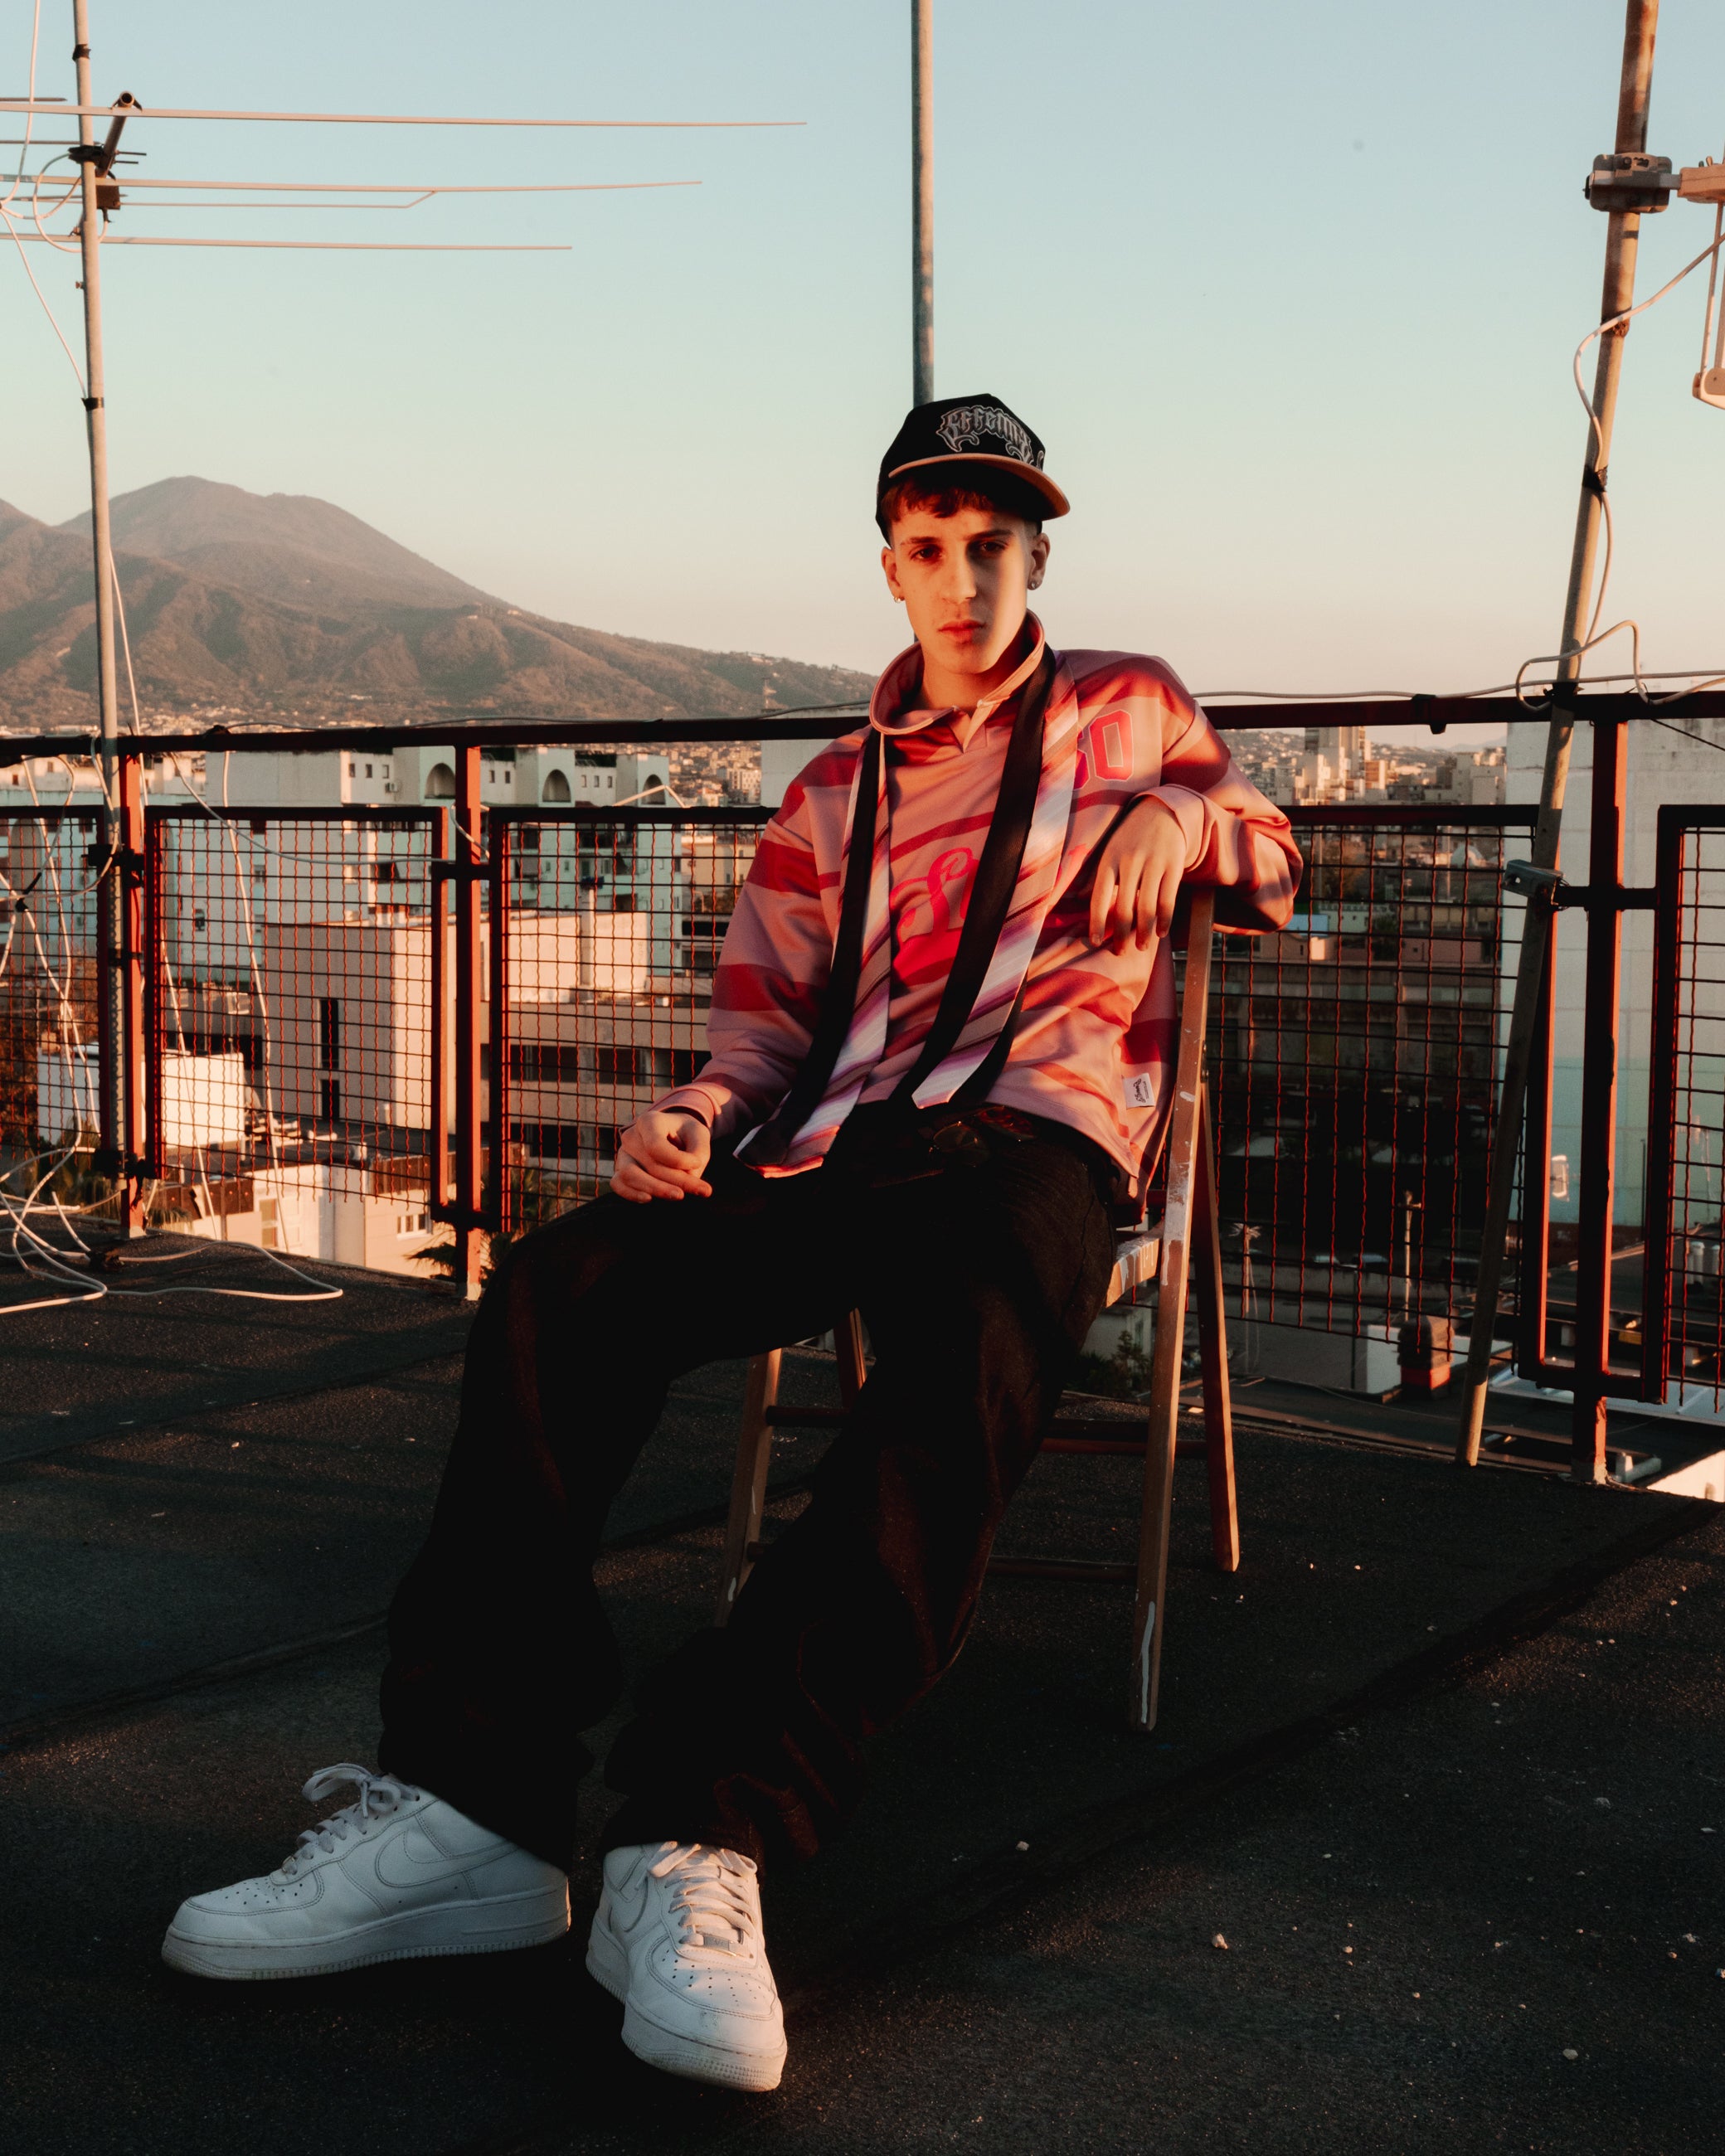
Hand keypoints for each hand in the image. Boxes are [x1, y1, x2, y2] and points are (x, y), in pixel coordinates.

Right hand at [612, 1110, 713, 1203]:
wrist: (672, 1134)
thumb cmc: (686, 1134)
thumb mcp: (699, 1135)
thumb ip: (698, 1152)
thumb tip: (690, 1176)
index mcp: (649, 1121)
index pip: (656, 1145)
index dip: (677, 1160)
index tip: (698, 1163)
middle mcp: (631, 1136)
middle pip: (650, 1164)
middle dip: (678, 1180)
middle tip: (703, 1190)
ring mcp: (623, 1154)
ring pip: (630, 1175)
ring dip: (656, 1189)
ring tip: (679, 1196)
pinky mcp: (620, 1170)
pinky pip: (618, 1185)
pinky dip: (632, 1194)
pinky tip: (650, 1199)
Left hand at [1087, 796, 1188, 951]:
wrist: (1162, 812)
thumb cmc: (1130, 836)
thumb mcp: (1109, 850)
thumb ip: (1095, 875)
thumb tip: (1078, 899)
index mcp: (1109, 860)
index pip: (1098, 897)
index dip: (1096, 923)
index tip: (1095, 942)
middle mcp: (1129, 862)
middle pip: (1123, 908)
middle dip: (1121, 935)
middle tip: (1121, 952)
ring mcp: (1153, 863)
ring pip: (1147, 908)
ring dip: (1144, 933)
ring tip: (1142, 947)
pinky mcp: (1173, 865)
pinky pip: (1168, 899)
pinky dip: (1164, 920)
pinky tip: (1161, 932)